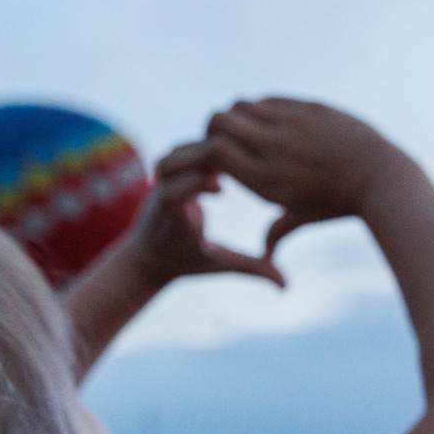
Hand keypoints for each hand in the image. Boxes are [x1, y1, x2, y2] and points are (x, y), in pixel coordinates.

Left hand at [124, 140, 284, 288]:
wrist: (147, 258)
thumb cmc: (184, 262)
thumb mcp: (219, 265)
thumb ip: (250, 269)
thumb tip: (285, 284)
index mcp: (172, 215)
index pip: (176, 191)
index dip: (197, 183)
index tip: (221, 188)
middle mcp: (161, 194)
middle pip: (173, 163)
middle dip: (201, 159)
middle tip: (230, 164)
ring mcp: (160, 180)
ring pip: (175, 153)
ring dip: (200, 151)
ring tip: (229, 158)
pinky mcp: (165, 172)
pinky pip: (178, 151)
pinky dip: (198, 149)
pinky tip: (223, 156)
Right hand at [205, 98, 404, 254]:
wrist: (380, 179)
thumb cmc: (337, 204)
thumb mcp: (303, 217)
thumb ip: (277, 231)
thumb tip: (266, 255)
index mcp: (262, 177)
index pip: (214, 148)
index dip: (210, 149)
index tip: (216, 156)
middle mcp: (270, 146)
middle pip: (220, 119)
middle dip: (214, 126)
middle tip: (222, 136)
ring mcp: (290, 122)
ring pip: (242, 104)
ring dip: (238, 115)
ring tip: (248, 128)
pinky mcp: (308, 106)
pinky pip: (271, 99)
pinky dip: (263, 108)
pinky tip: (272, 121)